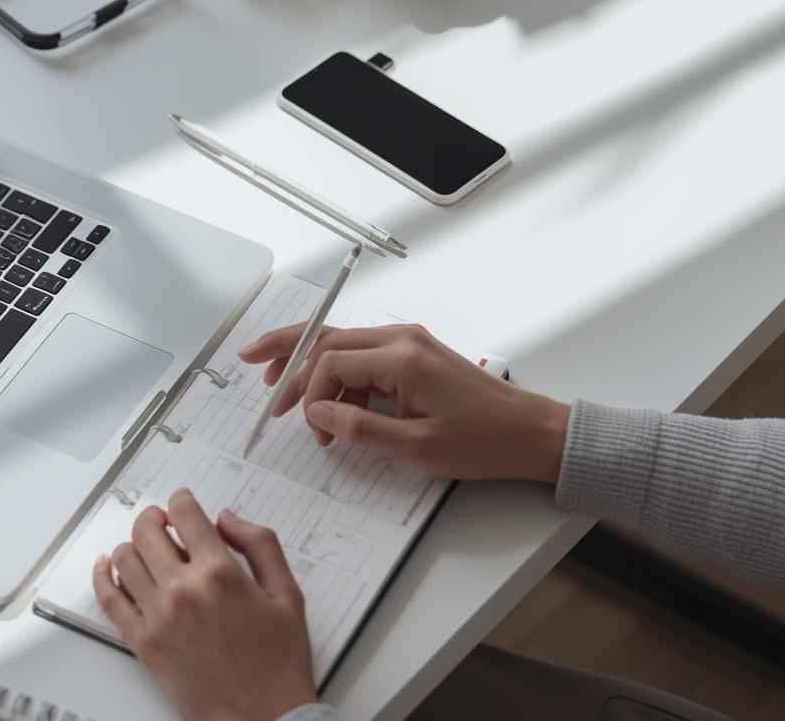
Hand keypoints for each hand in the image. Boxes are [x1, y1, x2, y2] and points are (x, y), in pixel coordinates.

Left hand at [92, 489, 316, 720]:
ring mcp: (157, 616)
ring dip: (133, 544)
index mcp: (220, 573)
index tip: (183, 503)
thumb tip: (227, 518)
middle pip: (148, 531)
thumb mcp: (287, 595)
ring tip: (146, 548)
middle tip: (163, 522)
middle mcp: (183, 589)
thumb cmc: (278, 664)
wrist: (262, 718)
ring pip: (124, 559)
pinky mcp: (143, 643)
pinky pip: (109, 600)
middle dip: (155, 518)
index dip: (182, 501)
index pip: (185, 515)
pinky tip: (107, 567)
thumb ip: (259, 545)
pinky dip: (103, 576)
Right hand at [238, 324, 569, 482]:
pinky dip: (339, 374)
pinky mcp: (416, 354)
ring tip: (284, 392)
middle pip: (327, 335)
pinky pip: (364, 355)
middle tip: (252, 366)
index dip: (307, 391)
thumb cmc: (484, 442)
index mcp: (401, 358)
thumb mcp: (417, 448)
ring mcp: (410, 342)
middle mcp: (402, 339)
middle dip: (287, 353)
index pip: (331, 361)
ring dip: (310, 364)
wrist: (532, 433)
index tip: (302, 424)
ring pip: (342, 342)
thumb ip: (360, 428)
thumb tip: (318, 414)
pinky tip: (331, 403)